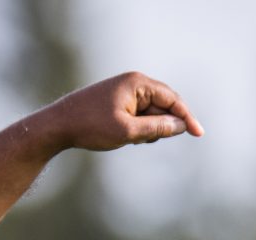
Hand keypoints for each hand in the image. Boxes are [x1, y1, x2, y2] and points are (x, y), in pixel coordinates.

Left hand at [42, 71, 203, 150]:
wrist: (57, 126)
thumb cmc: (90, 126)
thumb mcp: (127, 131)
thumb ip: (156, 128)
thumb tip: (181, 125)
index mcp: (137, 83)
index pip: (172, 98)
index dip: (186, 117)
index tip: (199, 134)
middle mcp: (133, 82)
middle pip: (163, 104)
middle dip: (161, 125)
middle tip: (142, 140)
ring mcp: (124, 91)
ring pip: (151, 112)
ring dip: (148, 129)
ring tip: (127, 138)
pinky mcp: (117, 101)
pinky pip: (138, 115)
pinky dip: (137, 128)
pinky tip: (121, 136)